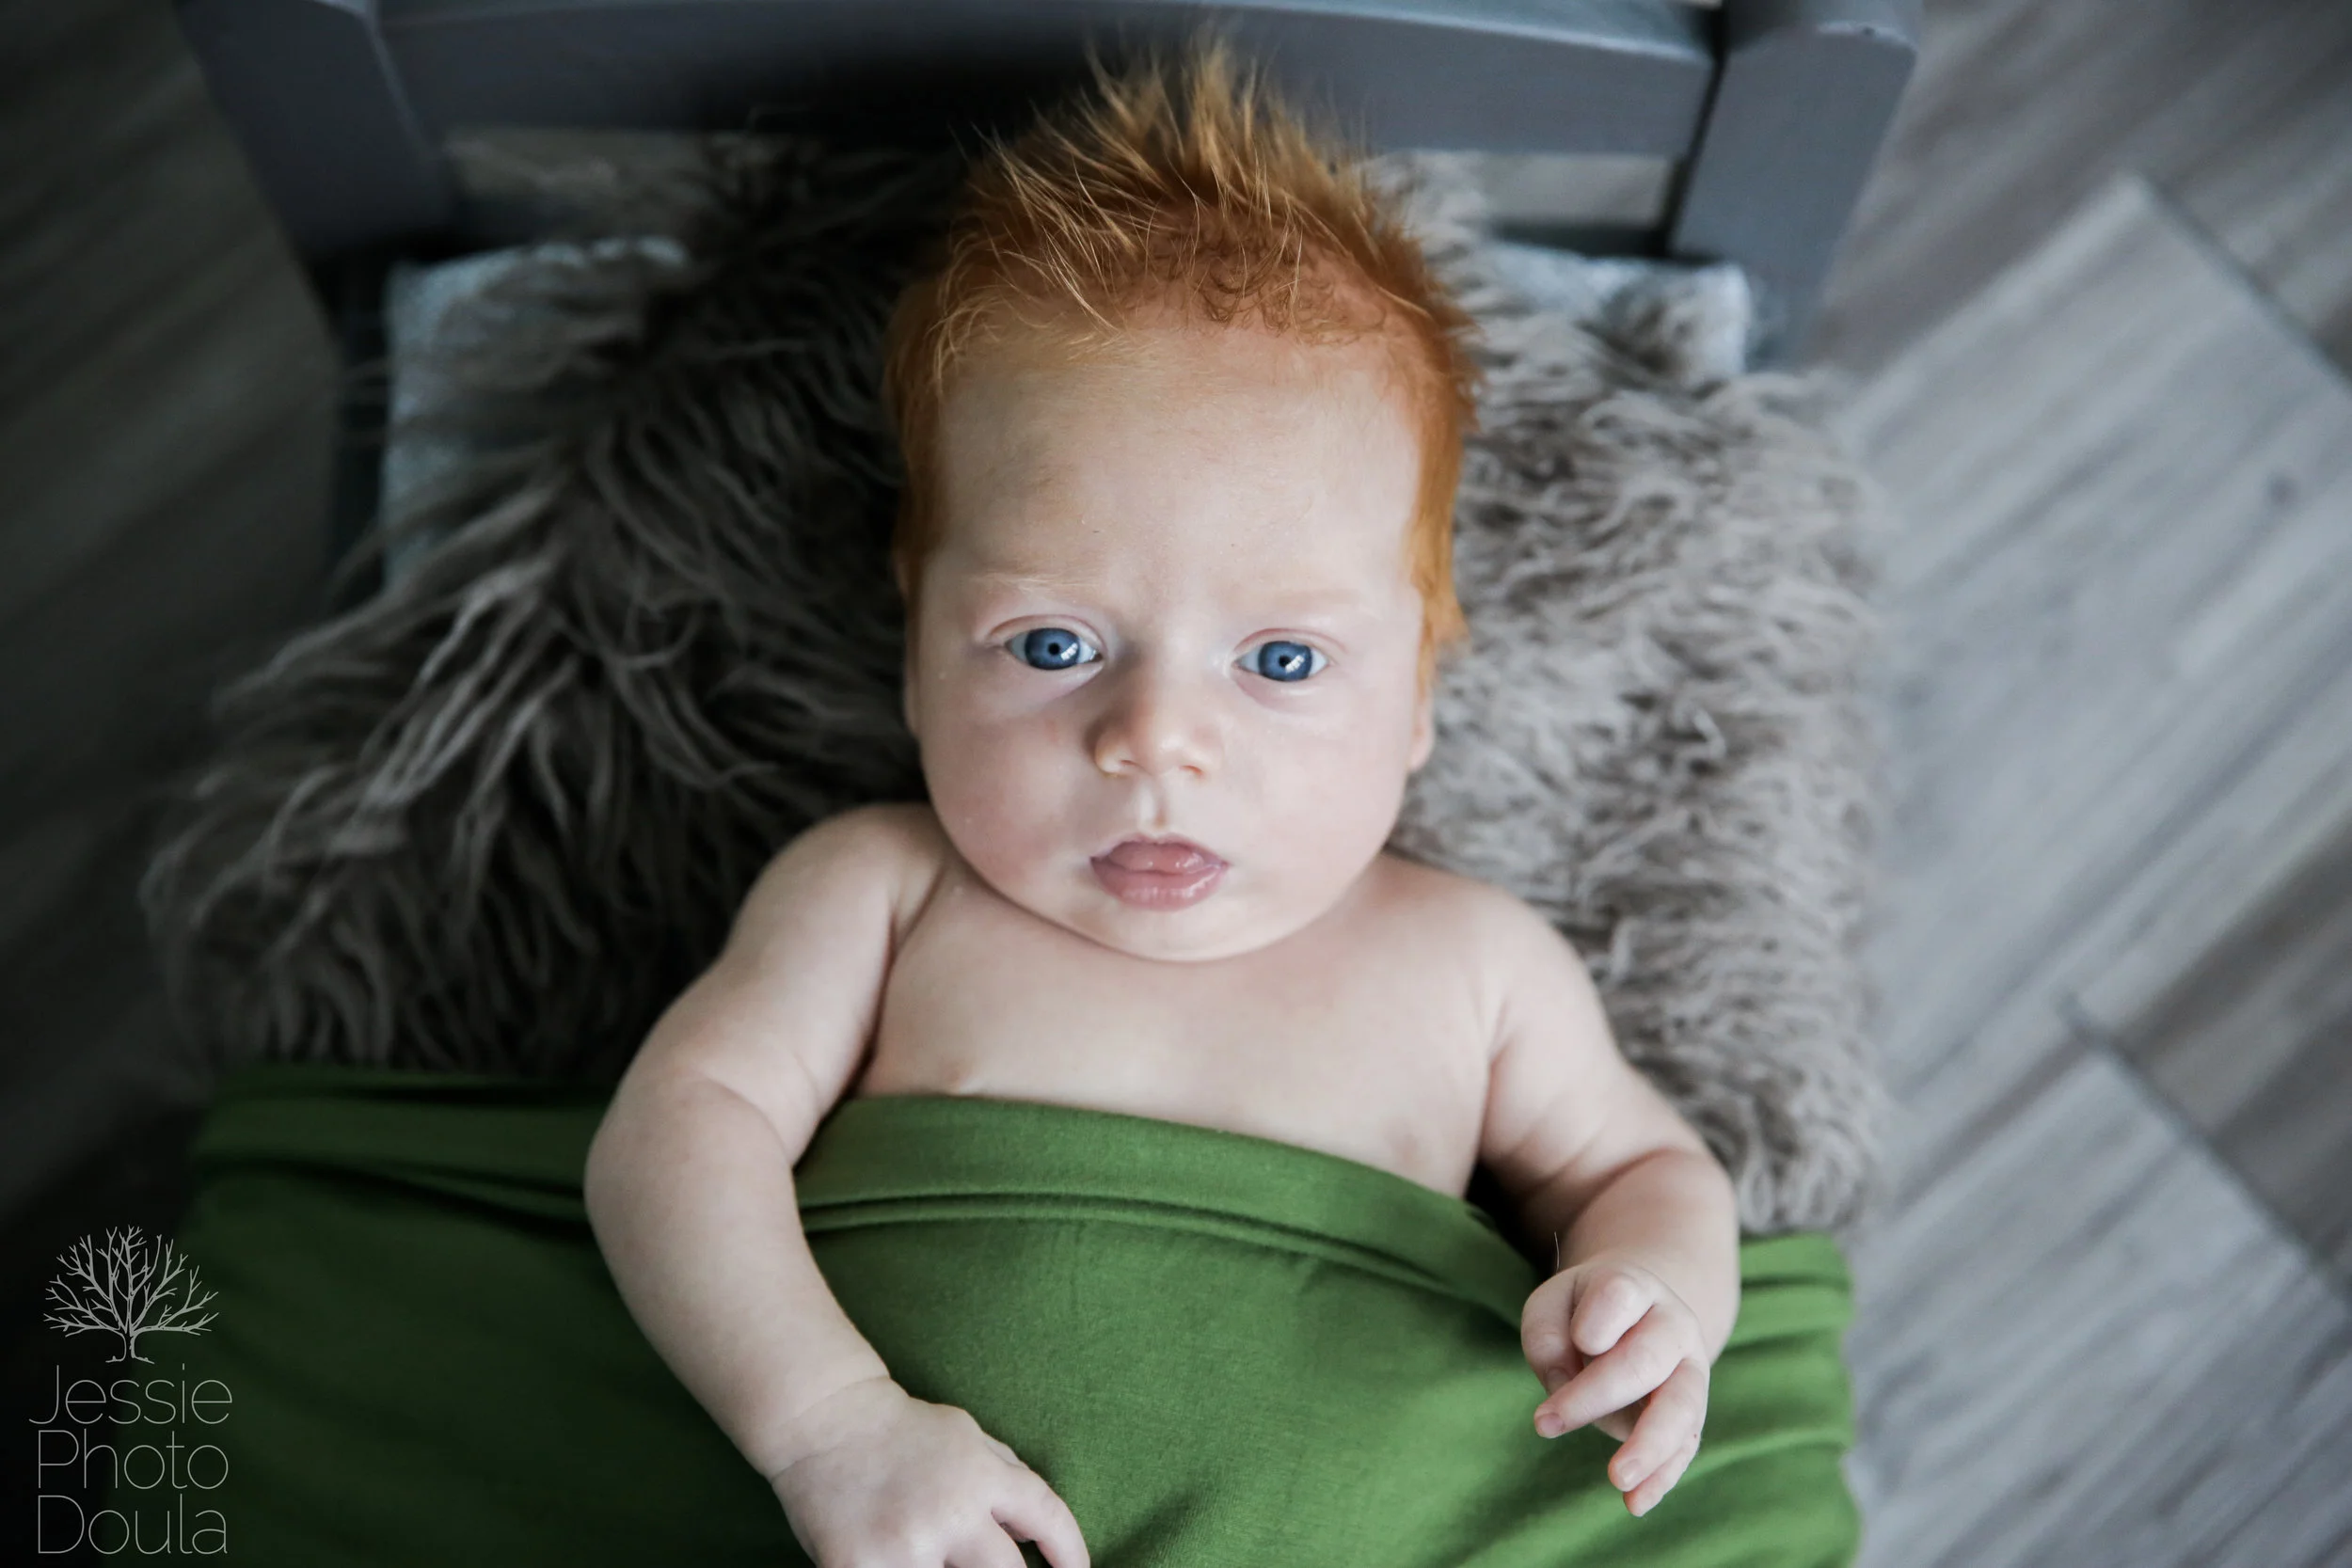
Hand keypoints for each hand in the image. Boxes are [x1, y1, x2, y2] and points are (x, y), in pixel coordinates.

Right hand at [767, 1377, 1089, 1567]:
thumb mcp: (966, 1435)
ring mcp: (903, 1545)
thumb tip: (1040, 1530)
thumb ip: (1007, 1475)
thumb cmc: (901, 1430)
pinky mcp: (857, 1566)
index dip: (1072, 1553)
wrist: (822, 1421)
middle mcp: (949, 1512)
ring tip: (948, 1564)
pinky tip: (909, 1567)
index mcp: (981, 1476)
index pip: (1048, 1518)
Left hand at [1520, 1258, 1709, 1516]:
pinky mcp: (1692, 1413)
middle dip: (1595, 1395)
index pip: (1620, 1296)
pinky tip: (1635, 1503)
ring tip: (1616, 1479)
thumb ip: (1546, 1335)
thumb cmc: (1583, 1311)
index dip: (1598, 1321)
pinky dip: (1662, 1477)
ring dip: (1648, 1445)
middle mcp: (1671, 1326)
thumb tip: (1562, 1384)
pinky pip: (1686, 1447)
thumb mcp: (1552, 1304)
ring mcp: (1689, 1371)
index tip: (1579, 1339)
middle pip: (1643, 1360)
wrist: (1641, 1312)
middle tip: (1544, 1424)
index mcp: (1634, 1288)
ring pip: (1681, 1407)